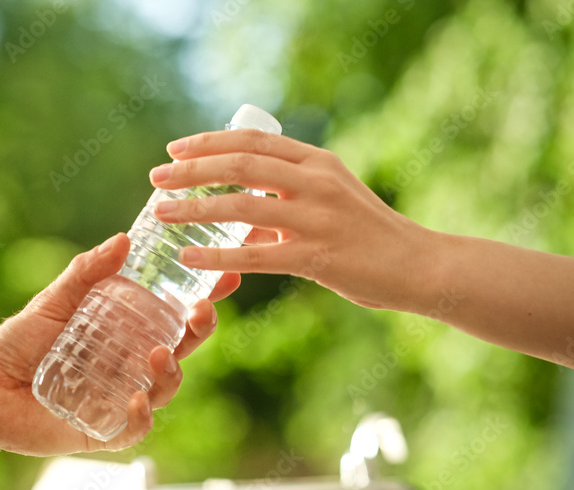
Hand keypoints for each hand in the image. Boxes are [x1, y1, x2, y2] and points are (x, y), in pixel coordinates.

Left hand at [0, 232, 238, 453]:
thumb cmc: (19, 341)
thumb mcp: (54, 300)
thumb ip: (87, 272)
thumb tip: (123, 240)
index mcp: (126, 331)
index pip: (174, 314)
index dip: (202, 298)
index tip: (225, 278)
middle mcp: (130, 363)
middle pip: (181, 349)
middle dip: (200, 331)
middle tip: (202, 312)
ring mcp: (120, 396)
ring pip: (165, 388)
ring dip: (171, 372)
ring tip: (158, 355)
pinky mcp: (103, 428)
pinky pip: (135, 428)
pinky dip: (142, 416)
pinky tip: (136, 400)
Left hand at [148, 128, 436, 311]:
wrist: (417, 265)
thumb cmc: (367, 234)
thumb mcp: (329, 199)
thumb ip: (285, 198)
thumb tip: (235, 209)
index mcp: (316, 161)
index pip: (252, 141)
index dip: (209, 142)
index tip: (175, 149)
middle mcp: (315, 182)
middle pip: (240, 165)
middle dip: (191, 169)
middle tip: (156, 178)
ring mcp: (317, 218)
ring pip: (242, 206)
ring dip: (194, 208)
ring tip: (160, 213)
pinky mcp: (317, 256)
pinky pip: (256, 256)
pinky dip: (218, 256)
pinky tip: (189, 259)